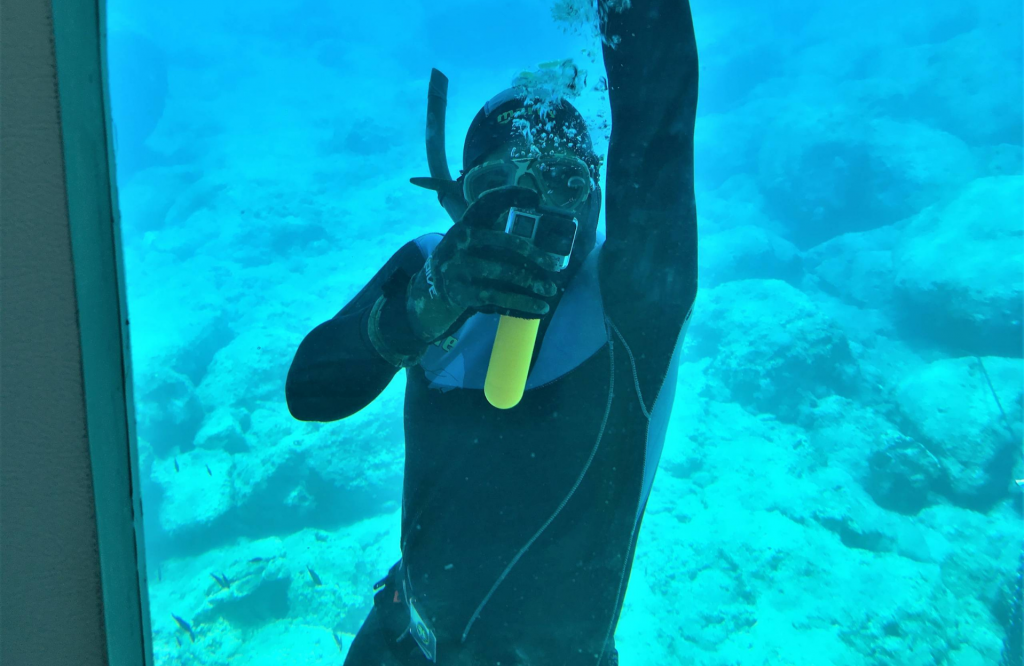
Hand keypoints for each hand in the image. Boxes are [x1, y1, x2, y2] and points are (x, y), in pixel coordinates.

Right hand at [406, 187, 561, 342]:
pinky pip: (499, 298)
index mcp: (466, 224)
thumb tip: (540, 232)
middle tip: (553, 265)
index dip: (509, 196)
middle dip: (534, 253)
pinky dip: (523, 303)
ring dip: (533, 282)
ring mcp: (460, 267)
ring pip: (505, 272)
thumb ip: (496, 234)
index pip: (486, 203)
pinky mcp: (463, 292)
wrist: (432, 287)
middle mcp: (461, 241)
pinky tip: (540, 307)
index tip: (535, 197)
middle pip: (504, 241)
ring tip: (551, 290)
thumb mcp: (472, 241)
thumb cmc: (466, 259)